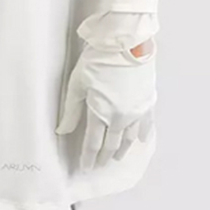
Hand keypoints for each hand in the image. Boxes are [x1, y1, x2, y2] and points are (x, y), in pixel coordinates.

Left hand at [55, 40, 156, 170]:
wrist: (126, 42)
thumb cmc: (98, 59)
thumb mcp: (78, 82)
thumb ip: (71, 109)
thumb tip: (62, 131)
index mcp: (101, 113)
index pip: (93, 143)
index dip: (88, 157)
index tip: (85, 167)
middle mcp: (120, 117)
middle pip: (112, 143)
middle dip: (105, 156)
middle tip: (100, 165)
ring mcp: (136, 110)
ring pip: (129, 137)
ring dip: (122, 149)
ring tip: (118, 157)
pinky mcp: (147, 101)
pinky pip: (146, 123)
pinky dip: (143, 134)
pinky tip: (140, 140)